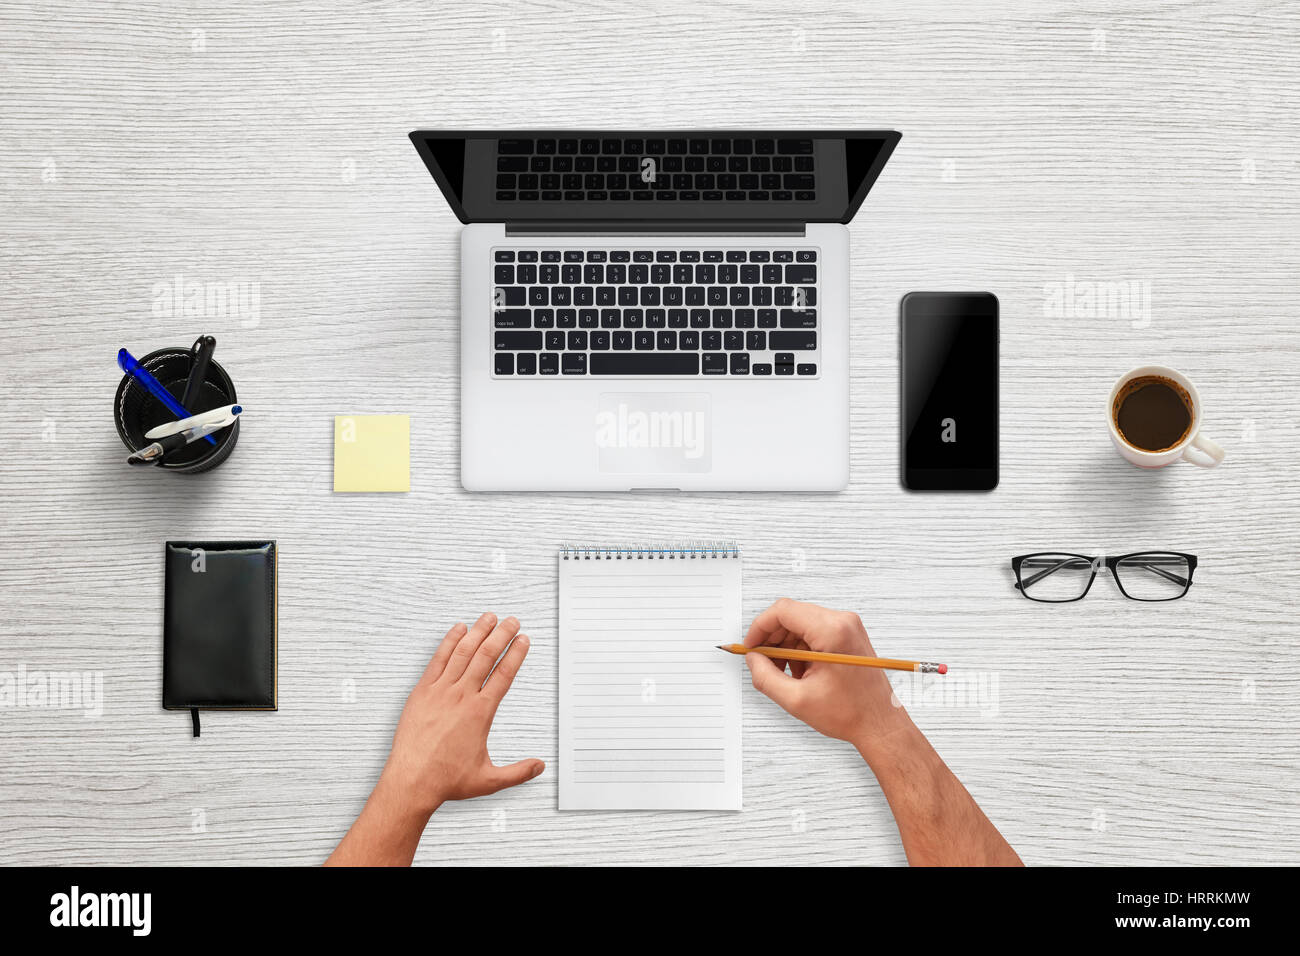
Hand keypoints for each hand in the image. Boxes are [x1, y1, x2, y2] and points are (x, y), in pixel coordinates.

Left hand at [380, 612, 544, 814]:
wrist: (411, 781)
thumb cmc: (446, 780)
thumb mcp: (489, 780)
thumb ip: (518, 772)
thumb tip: (539, 767)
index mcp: (480, 712)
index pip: (504, 674)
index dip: (516, 654)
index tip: (524, 640)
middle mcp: (461, 697)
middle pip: (486, 656)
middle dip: (502, 635)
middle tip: (512, 621)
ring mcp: (440, 691)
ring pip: (463, 653)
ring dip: (478, 632)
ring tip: (489, 618)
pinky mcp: (421, 692)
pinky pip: (438, 660)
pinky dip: (449, 642)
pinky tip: (458, 630)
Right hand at [744, 599, 912, 755]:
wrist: (880, 724)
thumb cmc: (851, 714)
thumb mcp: (796, 699)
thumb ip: (765, 677)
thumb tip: (752, 660)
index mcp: (832, 631)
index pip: (783, 611)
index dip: (760, 628)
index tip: (751, 646)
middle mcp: (843, 622)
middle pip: (792, 616)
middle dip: (772, 639)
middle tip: (763, 663)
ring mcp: (848, 627)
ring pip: (801, 624)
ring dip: (787, 647)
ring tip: (787, 674)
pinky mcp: (849, 635)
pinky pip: (815, 632)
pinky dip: (801, 649)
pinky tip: (802, 673)